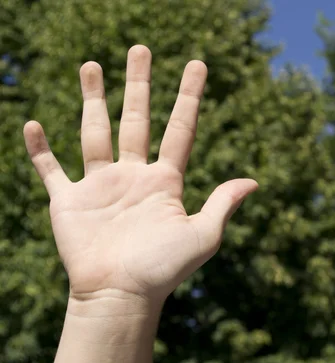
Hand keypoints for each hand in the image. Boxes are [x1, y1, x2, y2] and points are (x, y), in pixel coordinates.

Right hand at [24, 45, 256, 304]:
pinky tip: (35, 124)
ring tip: (92, 64)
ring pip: (95, 132)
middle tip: (141, 49)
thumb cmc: (164, 270)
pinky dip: (40, 150)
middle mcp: (134, 177)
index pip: (180, 129)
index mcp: (165, 182)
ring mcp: (101, 187)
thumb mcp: (203, 235)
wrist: (121, 296)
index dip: (189, 97)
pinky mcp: (69, 202)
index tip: (198, 65)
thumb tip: (254, 181)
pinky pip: (51, 169)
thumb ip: (223, 203)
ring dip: (92, 99)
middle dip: (139, 84)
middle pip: (137, 119)